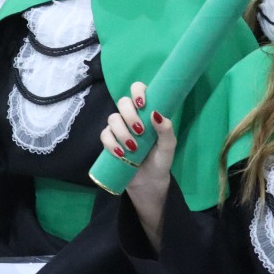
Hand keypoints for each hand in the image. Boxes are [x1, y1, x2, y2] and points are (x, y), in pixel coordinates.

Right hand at [100, 81, 174, 249]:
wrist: (149, 183)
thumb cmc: (161, 161)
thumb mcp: (168, 146)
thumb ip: (166, 130)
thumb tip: (156, 114)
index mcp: (147, 112)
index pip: (138, 90)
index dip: (137, 91)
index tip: (142, 103)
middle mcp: (132, 117)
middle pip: (122, 102)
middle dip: (129, 115)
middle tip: (139, 131)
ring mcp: (119, 129)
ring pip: (112, 118)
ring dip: (121, 131)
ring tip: (132, 147)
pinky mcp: (110, 142)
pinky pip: (104, 135)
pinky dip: (111, 142)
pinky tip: (120, 152)